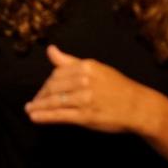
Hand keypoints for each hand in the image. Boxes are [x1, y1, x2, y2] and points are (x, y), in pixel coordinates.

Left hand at [24, 45, 156, 135]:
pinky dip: (45, 116)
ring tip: (29, 110)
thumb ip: (70, 61)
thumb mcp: (96, 68)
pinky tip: (35, 117)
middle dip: (42, 95)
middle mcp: (84, 80)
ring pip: (54, 101)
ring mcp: (84, 99)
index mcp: (86, 66)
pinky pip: (60, 115)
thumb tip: (50, 50)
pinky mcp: (86, 116)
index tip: (42, 91)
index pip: (57, 73)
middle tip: (34, 103)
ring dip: (38, 106)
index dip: (47, 83)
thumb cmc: (118, 87)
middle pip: (53, 86)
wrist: (138, 106)